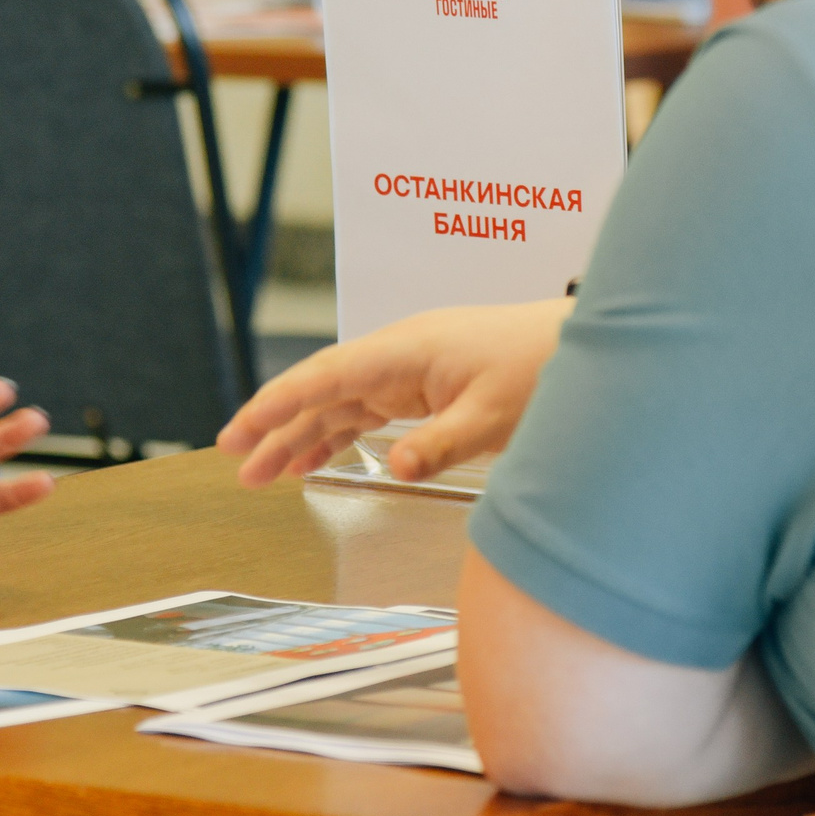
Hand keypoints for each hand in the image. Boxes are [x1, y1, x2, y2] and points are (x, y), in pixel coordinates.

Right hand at [216, 297, 572, 487]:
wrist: (579, 342)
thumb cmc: (541, 366)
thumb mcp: (493, 416)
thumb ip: (441, 443)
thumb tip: (395, 467)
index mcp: (405, 350)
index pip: (325, 376)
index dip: (277, 404)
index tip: (240, 431)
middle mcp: (397, 355)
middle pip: (321, 391)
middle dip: (275, 424)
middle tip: (235, 460)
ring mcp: (408, 369)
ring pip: (339, 403)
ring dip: (300, 435)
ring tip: (262, 473)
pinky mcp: (423, 384)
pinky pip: (364, 409)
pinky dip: (335, 434)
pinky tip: (312, 460)